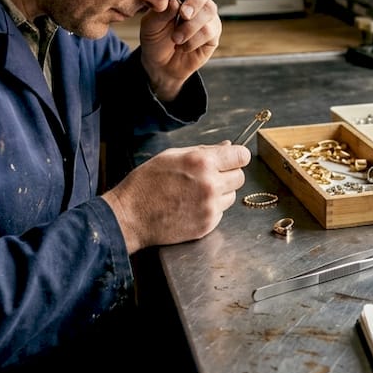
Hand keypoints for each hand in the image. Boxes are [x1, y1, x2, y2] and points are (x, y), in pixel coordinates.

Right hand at [103, 143, 249, 252]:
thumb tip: (227, 147)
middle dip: (228, 174)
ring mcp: (210, 207)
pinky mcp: (207, 225)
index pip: (242, 156)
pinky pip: (220, 212)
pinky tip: (191, 206)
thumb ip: (203, 150)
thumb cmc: (146, 183)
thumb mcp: (172, 156)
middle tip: (209, 177)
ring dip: (220, 193)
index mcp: (202, 162)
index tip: (232, 159)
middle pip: (240, 177)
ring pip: (231, 196)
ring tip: (196, 193)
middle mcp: (210, 185)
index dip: (237, 157)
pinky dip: (211, 209)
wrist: (131, 216)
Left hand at [139, 0, 220, 101]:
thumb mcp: (150, 24)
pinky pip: (210, 30)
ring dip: (191, 26)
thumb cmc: (154, 38)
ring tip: (175, 38)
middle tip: (183, 13)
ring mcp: (207, 15)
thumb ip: (160, 10)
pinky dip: (194, 39)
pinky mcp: (213, 33)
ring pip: (209, 9)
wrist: (160, 65)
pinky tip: (183, 46)